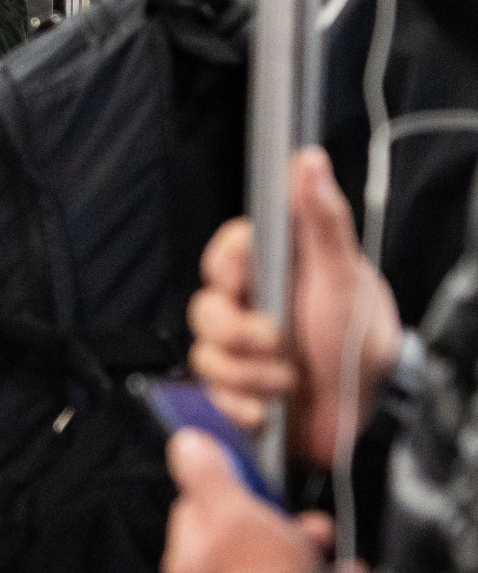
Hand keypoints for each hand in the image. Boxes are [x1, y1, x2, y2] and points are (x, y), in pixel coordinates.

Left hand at [162, 429, 330, 572]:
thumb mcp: (233, 513)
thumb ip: (207, 476)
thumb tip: (184, 442)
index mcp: (185, 564)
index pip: (199, 514)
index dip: (235, 495)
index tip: (263, 489)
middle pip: (240, 549)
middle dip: (280, 530)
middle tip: (314, 528)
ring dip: (307, 562)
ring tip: (335, 563)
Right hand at [186, 148, 400, 466]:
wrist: (368, 412)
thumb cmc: (358, 338)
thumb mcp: (342, 276)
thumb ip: (322, 219)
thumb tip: (308, 160)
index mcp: (271, 273)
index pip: (222, 255)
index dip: (225, 269)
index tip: (241, 281)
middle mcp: (249, 308)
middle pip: (205, 309)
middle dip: (236, 333)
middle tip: (275, 340)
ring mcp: (239, 351)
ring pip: (205, 354)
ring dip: (248, 374)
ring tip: (287, 381)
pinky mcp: (236, 390)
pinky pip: (211, 395)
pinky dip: (238, 406)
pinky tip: (266, 411)